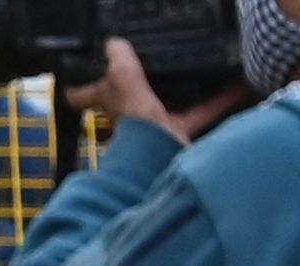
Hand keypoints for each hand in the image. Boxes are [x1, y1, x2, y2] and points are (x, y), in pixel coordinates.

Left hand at [67, 38, 257, 140]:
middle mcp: (129, 119)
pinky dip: (218, 101)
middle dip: (141, 84)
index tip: (81, 81)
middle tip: (153, 64)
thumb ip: (122, 66)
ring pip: (169, 105)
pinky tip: (237, 86)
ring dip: (186, 89)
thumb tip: (113, 45)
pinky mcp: (179, 137)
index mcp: (112, 106)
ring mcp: (154, 129)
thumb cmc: (137, 129)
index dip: (82, 90)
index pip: (86, 97)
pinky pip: (200, 113)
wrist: (159, 167)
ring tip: (202, 70)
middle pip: (130, 98)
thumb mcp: (125, 86)